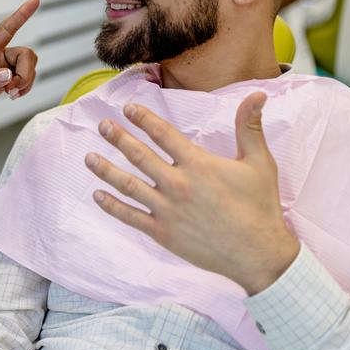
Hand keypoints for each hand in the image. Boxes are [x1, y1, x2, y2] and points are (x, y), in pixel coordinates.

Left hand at [0, 0, 40, 142]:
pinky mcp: (6, 80)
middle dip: (26, 73)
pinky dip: (24, 88)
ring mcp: (3, 68)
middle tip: (13, 89)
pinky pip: (26, 79)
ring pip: (28, 67)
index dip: (21, 14)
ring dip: (26, 82)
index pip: (6, 29)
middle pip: (26, 54)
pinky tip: (12, 95)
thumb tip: (7, 75)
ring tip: (11, 94)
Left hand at [84, 92, 298, 294]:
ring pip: (128, 185)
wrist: (259, 254)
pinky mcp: (163, 233)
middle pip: (139, 156)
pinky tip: (97, 195)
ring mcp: (167, 210)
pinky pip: (131, 217)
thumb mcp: (259, 163)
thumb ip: (250, 127)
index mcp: (198, 164)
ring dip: (106, 170)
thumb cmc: (260, 207)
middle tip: (102, 125)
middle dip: (118, 138)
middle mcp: (178, 184)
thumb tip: (258, 95)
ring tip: (89, 157)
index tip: (128, 108)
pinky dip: (112, 206)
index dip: (144, 119)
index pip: (163, 134)